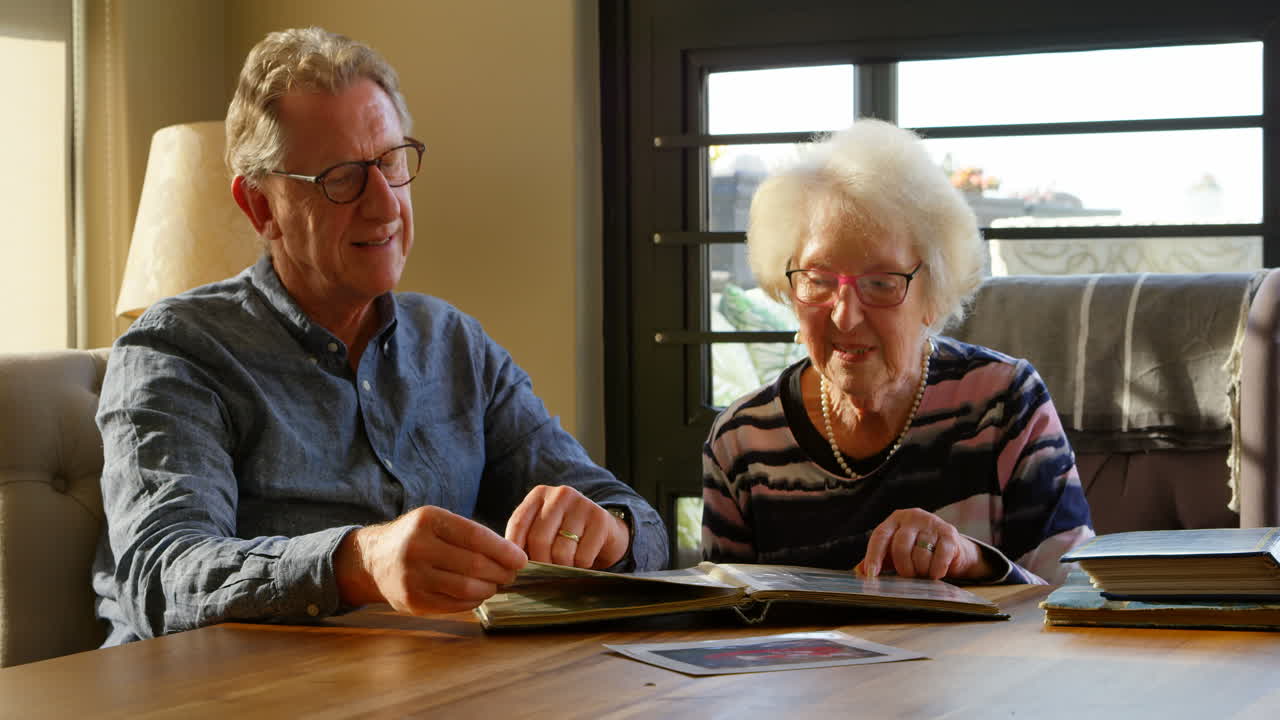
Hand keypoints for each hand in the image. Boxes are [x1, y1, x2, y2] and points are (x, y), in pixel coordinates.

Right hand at [335, 506, 526, 614]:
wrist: (374, 560)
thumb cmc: (417, 537)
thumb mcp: (436, 522)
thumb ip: (469, 534)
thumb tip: (511, 554)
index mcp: (427, 521)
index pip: (475, 536)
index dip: (503, 550)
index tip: (521, 559)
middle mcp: (417, 548)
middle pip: (474, 565)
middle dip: (501, 572)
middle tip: (512, 574)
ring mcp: (412, 577)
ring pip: (466, 588)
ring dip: (490, 588)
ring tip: (497, 584)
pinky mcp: (412, 601)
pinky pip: (454, 604)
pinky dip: (474, 600)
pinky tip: (479, 594)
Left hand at [505, 485, 629, 568]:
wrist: (606, 532)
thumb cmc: (565, 536)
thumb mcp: (542, 531)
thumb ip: (524, 541)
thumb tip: (509, 566)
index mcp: (539, 495)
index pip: (518, 524)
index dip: (514, 551)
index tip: (517, 569)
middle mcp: (560, 494)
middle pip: (539, 540)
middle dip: (541, 564)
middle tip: (545, 574)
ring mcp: (581, 504)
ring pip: (561, 552)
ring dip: (562, 568)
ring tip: (565, 566)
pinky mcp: (600, 519)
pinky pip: (582, 557)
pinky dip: (581, 567)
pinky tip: (583, 560)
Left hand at [855, 508, 991, 580]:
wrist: (951, 548)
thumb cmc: (916, 550)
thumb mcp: (894, 553)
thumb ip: (876, 560)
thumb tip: (859, 572)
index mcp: (895, 520)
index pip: (879, 536)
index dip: (874, 556)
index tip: (871, 575)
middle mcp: (912, 517)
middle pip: (900, 546)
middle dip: (903, 567)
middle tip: (908, 576)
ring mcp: (932, 523)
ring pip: (921, 554)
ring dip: (921, 570)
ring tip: (923, 572)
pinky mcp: (949, 533)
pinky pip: (940, 557)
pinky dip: (936, 570)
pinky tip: (936, 573)